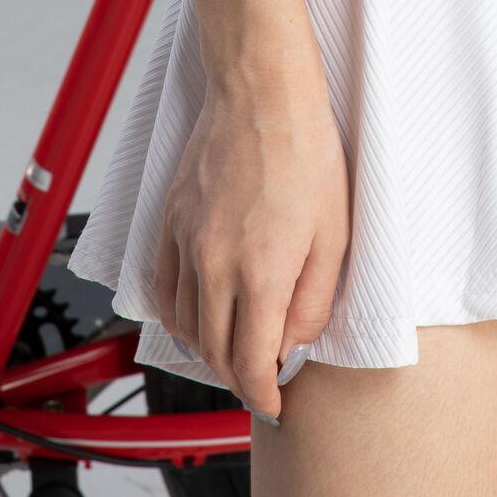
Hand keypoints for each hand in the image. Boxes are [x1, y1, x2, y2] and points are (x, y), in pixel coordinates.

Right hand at [154, 56, 348, 424]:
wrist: (262, 92)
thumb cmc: (306, 152)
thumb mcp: (334, 234)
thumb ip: (312, 301)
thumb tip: (293, 343)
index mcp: (260, 273)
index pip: (250, 364)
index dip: (262, 395)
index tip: (274, 405)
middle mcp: (214, 264)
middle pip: (214, 352)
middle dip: (239, 378)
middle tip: (261, 382)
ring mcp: (186, 242)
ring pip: (183, 325)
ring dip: (207, 350)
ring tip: (234, 350)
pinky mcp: (170, 221)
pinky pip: (163, 288)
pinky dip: (178, 314)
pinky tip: (199, 313)